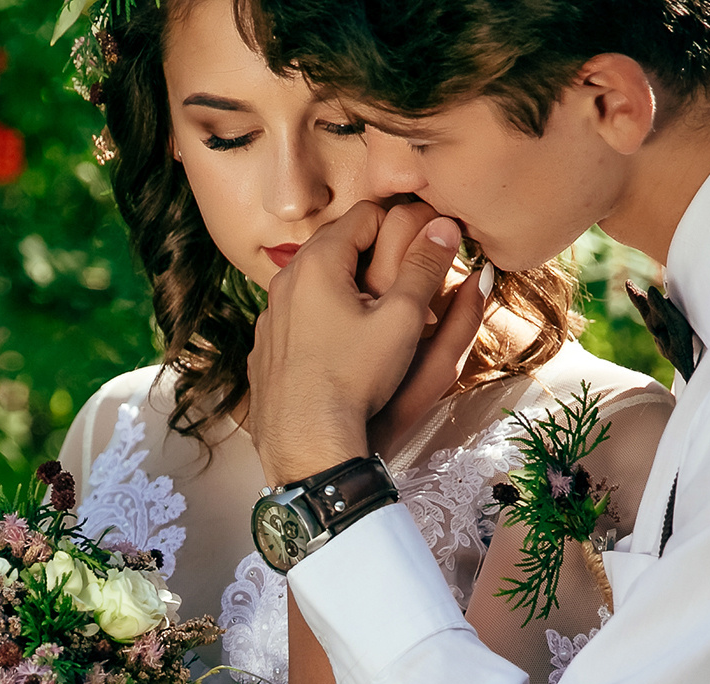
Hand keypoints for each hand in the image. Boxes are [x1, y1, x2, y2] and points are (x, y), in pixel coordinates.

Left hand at [248, 200, 466, 485]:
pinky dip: (321, 319)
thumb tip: (444, 225)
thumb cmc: (355, 379)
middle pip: (336, 245)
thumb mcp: (402, 319)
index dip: (400, 225)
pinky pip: (297, 318)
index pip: (365, 214)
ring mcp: (270, 316)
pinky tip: (342, 348)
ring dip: (345, 288)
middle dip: (372, 254)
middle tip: (403, 281)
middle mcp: (284, 281)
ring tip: (375, 316)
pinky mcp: (265, 349)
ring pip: (314, 283)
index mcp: (317, 262)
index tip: (420, 248)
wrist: (306, 442)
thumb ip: (424, 267)